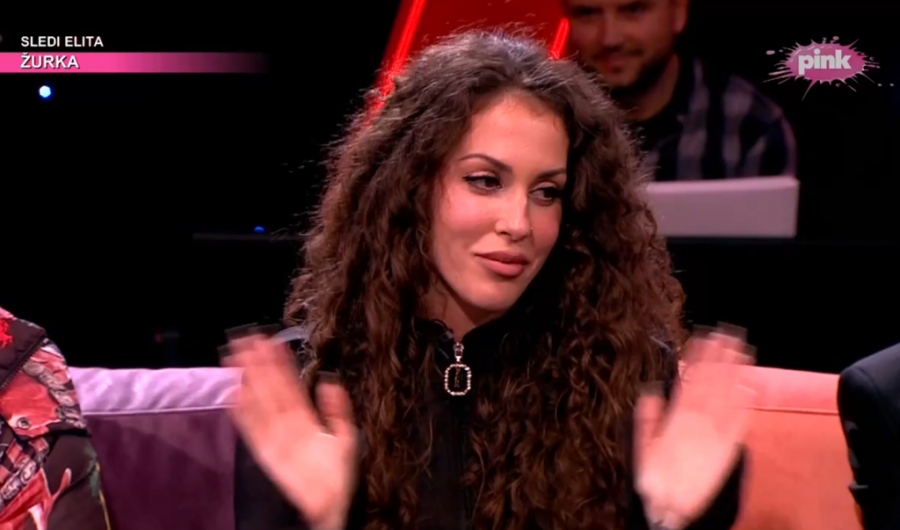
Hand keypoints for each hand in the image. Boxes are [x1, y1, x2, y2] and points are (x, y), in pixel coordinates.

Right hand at [225, 335, 357, 529]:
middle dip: (259, 365)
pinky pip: (252, 428)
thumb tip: (330, 381)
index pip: (290, 385)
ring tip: (236, 357)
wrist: (327, 508)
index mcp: (306, 418)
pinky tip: (234, 394)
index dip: (280, 364)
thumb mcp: (345, 438)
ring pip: (259, 402)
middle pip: (270, 389)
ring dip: (248, 380)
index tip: (271, 341)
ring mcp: (275, 436)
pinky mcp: (266, 452)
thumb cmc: (336, 478)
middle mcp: (287, 423)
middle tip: (247, 338)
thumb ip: (337, 409)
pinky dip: (243, 412)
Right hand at [634, 327, 755, 529]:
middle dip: (720, 356)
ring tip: (743, 348)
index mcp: (677, 418)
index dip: (698, 357)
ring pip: (728, 396)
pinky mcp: (729, 448)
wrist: (675, 508)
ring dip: (735, 372)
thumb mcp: (644, 447)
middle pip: (712, 382)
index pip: (690, 380)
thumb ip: (647, 419)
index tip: (704, 336)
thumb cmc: (656, 477)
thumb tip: (651, 391)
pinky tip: (751, 387)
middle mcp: (699, 421)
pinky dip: (747, 405)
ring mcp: (716, 433)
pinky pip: (740, 422)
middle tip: (729, 332)